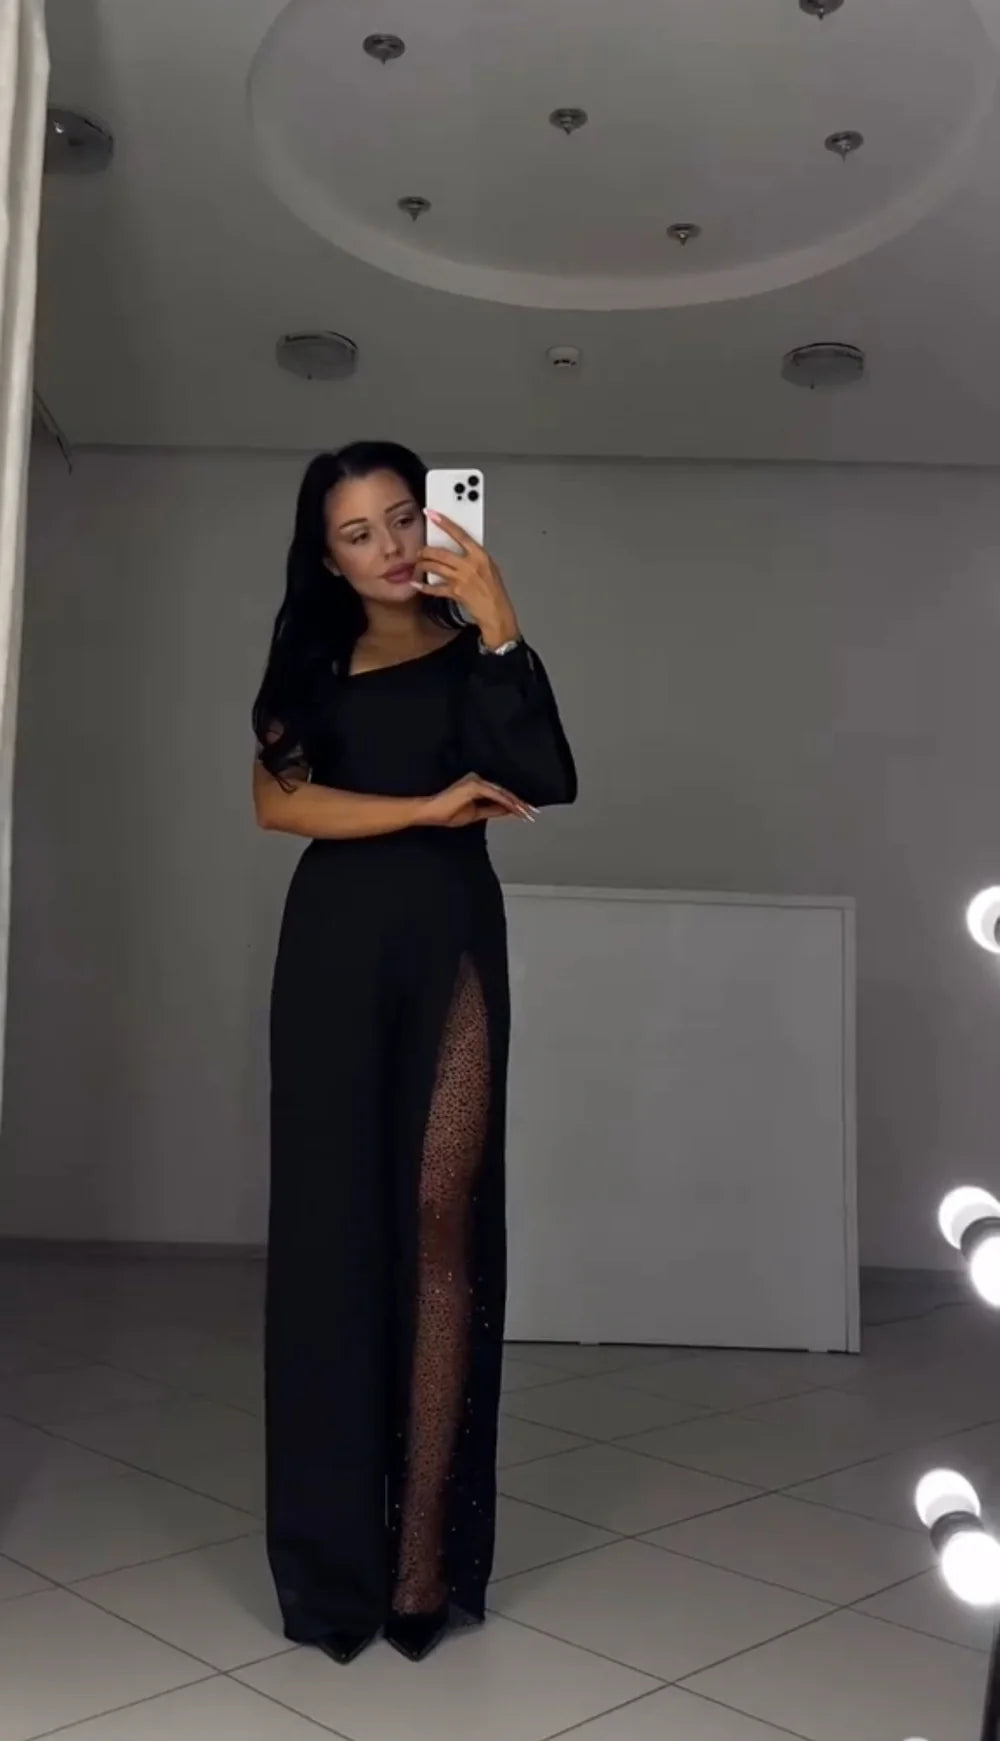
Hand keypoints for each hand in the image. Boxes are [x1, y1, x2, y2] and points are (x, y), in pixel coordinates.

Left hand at [413, 512, 519, 647]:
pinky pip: (434, 588)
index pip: (459, 534)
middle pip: (440, 552)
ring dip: (422, 566)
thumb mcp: (490, 566)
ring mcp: (461, 578)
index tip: (432, 514)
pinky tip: (417, 584)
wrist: (496, 612)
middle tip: (420, 551)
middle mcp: (469, 565)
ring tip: (419, 565)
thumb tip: (461, 547)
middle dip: (425, 551)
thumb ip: (475, 555)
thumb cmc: (494, 590)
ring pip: (434, 567)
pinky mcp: (455, 592)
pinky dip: (423, 586)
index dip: (444, 523)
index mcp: (479, 555)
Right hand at [420, 773, 536, 828]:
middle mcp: (478, 779)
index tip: (526, 812)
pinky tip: (515, 809)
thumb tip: (507, 811)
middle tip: (533, 812)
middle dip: (519, 803)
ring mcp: (476, 781)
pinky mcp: (474, 785)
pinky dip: (506, 803)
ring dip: (516, 804)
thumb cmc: (448, 812)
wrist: (431, 812)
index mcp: (477, 784)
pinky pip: (495, 795)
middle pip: (503, 792)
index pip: (500, 794)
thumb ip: (491, 810)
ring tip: (527, 813)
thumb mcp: (475, 813)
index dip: (514, 803)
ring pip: (501, 793)